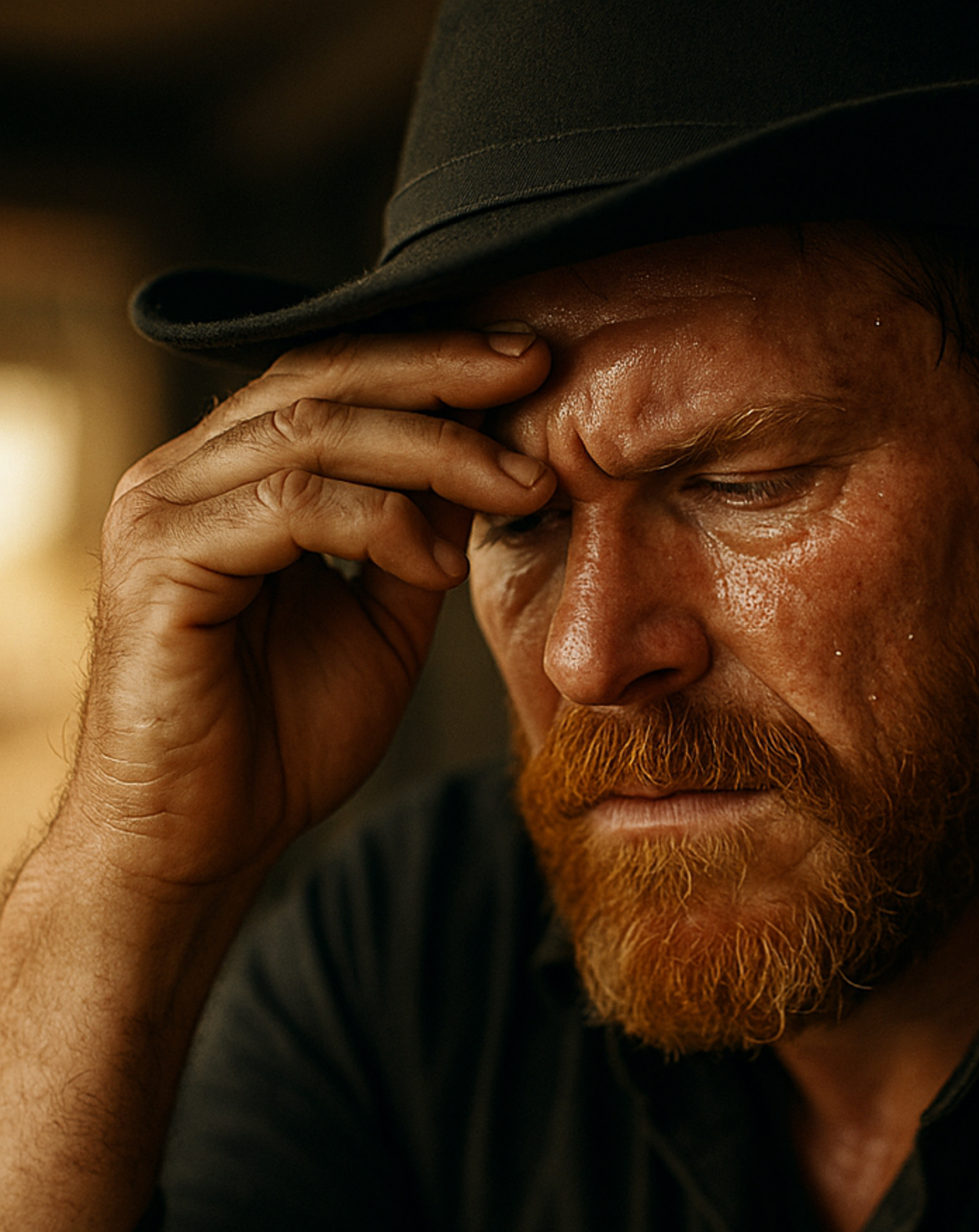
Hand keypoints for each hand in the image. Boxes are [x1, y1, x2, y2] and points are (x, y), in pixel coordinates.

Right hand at [66, 326, 552, 890]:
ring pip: (314, 431)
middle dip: (442, 372)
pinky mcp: (163, 561)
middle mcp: (188, 474)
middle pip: (324, 378)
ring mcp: (165, 509)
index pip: (337, 379)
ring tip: (518, 486)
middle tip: (532, 370)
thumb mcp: (384, 621)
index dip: (434, 361)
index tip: (532, 363)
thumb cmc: (285, 736)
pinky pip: (288, 503)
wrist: (205, 839)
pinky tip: (437, 562)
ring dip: (434, 450)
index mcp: (234, 477)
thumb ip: (419, 538)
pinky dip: (378, 521)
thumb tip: (486, 467)